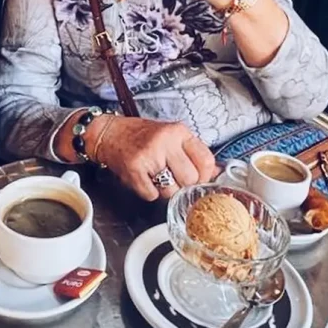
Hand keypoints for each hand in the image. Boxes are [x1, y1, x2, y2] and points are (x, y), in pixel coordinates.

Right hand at [95, 117, 215, 200]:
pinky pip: (152, 195)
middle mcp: (165, 142)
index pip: (206, 161)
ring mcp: (149, 156)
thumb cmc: (141, 136)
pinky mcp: (134, 170)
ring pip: (171, 191)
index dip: (204, 176)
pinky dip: (149, 192)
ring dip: (165, 191)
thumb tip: (218, 173)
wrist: (109, 133)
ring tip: (155, 176)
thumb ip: (193, 153)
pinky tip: (143, 178)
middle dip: (183, 184)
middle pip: (190, 179)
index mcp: (178, 132)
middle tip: (172, 178)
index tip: (198, 178)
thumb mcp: (171, 136)